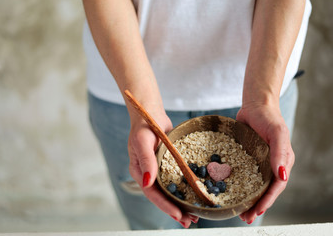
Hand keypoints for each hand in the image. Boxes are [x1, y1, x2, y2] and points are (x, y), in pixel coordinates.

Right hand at [127, 112, 197, 227]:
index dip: (165, 206)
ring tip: (194, 217)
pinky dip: (185, 189)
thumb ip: (146, 161)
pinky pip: (177, 180)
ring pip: (170, 191)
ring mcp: (159, 170)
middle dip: (175, 210)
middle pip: (162, 197)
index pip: (152, 193)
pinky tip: (195, 195)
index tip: (178, 215)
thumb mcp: (143, 142)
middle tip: (189, 222)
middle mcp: (149, 174)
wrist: (151, 113)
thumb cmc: (144, 125)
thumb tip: (147, 182)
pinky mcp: (169, 165)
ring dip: (181, 204)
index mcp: (140, 172)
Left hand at [236, 103, 294, 223]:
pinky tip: (228, 191)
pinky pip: (242, 174)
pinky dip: (237, 184)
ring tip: (237, 212)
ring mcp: (257, 162)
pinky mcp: (246, 158)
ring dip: (247, 199)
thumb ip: (280, 153)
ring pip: (253, 185)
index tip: (257, 211)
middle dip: (256, 205)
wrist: (255, 105)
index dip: (267, 200)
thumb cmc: (269, 117)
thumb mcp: (277, 133)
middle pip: (264, 190)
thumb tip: (282, 176)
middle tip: (245, 218)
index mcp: (282, 162)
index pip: (276, 187)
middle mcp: (270, 165)